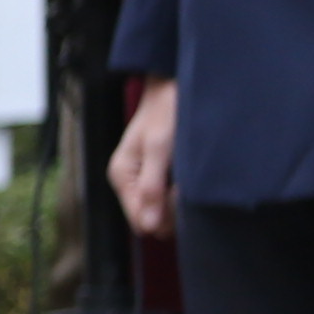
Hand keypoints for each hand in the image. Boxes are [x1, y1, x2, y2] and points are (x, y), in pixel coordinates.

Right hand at [110, 77, 177, 240]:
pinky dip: (181, 193)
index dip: (164, 218)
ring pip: (161, 210)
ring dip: (179, 202)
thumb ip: (152, 188)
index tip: (182, 197)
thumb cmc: (165, 111)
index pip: (140, 221)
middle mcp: (130, 181)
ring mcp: (143, 178)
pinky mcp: (157, 173)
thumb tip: (148, 228)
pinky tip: (189, 177)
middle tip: (189, 185)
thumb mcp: (159, 149)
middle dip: (173, 210)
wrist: (173, 85)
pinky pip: (167, 197)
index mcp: (123, 176)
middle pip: (150, 219)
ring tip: (190, 178)